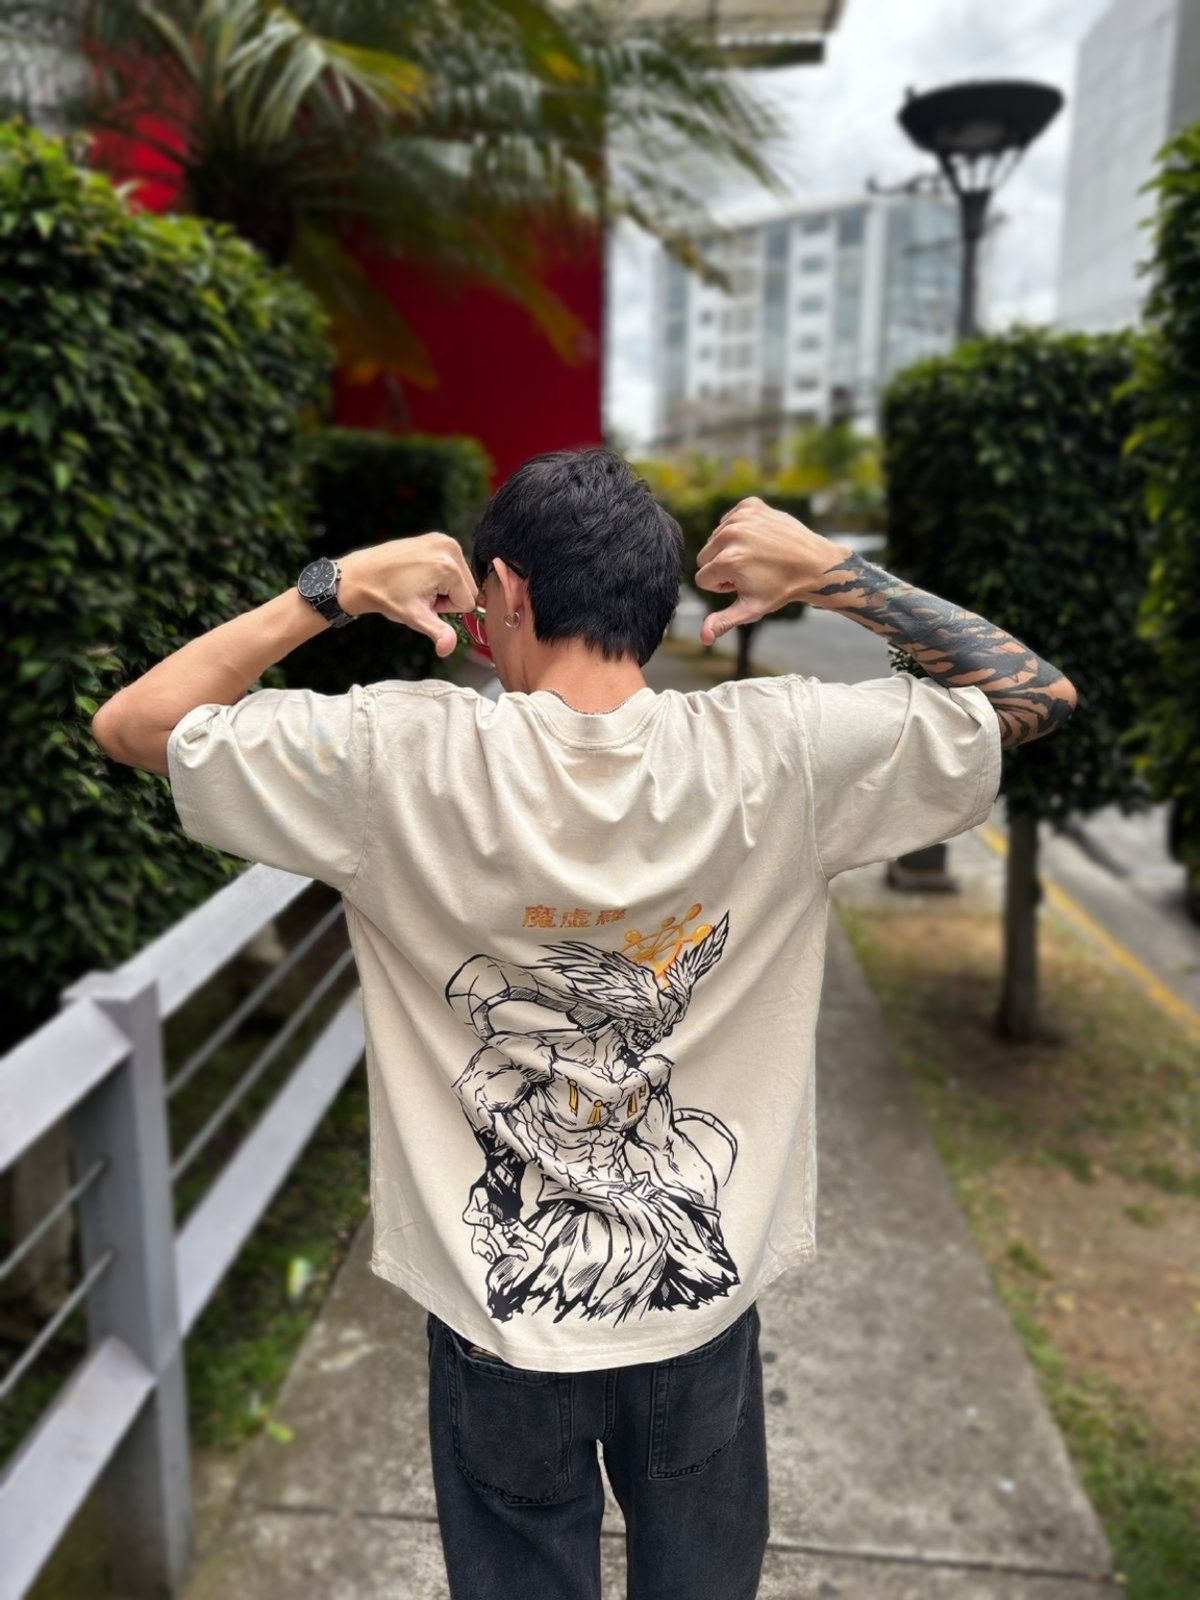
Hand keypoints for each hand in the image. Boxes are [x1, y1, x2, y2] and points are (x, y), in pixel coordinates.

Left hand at [339, 534, 479, 657]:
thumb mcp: (415, 617)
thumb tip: (447, 649)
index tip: (424, 601)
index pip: (467, 602)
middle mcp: (449, 548)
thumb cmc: (386, 595)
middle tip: (420, 593)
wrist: (362, 575)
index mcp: (449, 567)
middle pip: (468, 588)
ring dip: (444, 586)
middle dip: (448, 596)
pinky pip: (452, 565)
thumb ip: (438, 633)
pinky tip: (419, 574)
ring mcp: (443, 540)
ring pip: (461, 578)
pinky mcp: (436, 537)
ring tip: (418, 584)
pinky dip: (440, 573)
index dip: (446, 609)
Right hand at [694, 498, 853, 645]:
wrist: (814, 563)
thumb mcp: (751, 608)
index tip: (743, 584)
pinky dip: (739, 529)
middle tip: (751, 571)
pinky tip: (758, 540)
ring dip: (730, 548)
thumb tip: (703, 637)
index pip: (702, 578)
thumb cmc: (782, 588)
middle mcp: (731, 534)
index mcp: (728, 560)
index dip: (721, 586)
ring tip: (756, 556)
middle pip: (704, 556)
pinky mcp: (750, 505)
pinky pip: (728, 519)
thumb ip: (723, 621)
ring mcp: (741, 517)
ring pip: (715, 538)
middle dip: (722, 566)